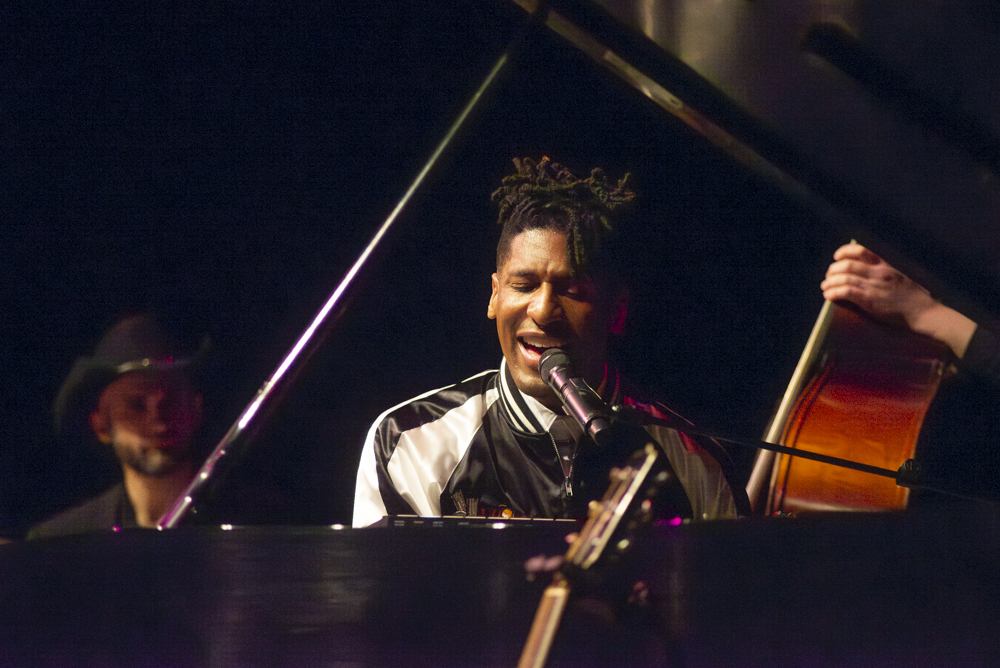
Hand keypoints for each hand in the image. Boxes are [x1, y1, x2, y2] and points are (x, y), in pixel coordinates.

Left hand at [820, 243, 975, 357]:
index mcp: (886, 264)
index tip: (837, 256)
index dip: (845, 251)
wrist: (922, 311)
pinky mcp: (870, 300)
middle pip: (847, 264)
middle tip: (828, 276)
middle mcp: (879, 272)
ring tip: (825, 287)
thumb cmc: (913, 296)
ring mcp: (874, 286)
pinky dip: (833, 292)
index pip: (861, 250)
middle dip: (833, 269)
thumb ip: (885, 269)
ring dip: (830, 282)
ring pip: (844, 278)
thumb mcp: (900, 275)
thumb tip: (867, 268)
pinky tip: (829, 295)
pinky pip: (846, 292)